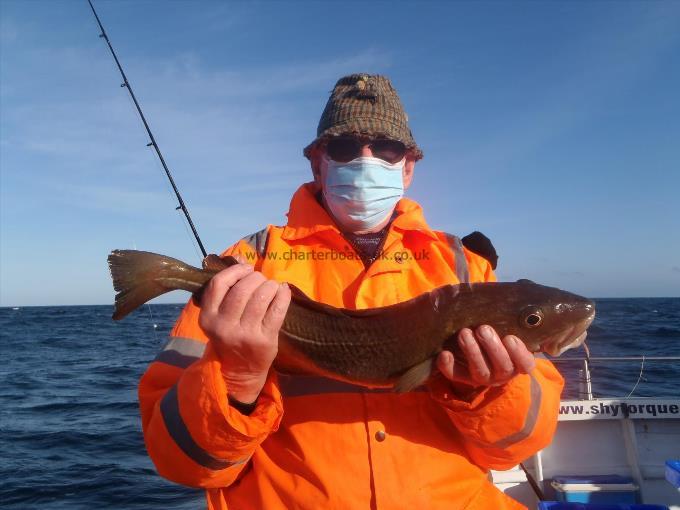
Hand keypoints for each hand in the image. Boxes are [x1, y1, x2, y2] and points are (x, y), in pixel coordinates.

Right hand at [199, 263, 290, 402]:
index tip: (246, 269)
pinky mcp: (264, 340)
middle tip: (261, 280)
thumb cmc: (230, 335)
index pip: (219, 283)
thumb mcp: (219, 315)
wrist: (239, 371)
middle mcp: (224, 326)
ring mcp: (244, 334)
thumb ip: (226, 289)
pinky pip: (277, 310)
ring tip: (272, 286)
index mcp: (208, 316)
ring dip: (270, 285)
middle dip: (256, 277)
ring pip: (261, 297)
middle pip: (242, 289)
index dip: (235, 270)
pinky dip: (282, 295)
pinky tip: (283, 291)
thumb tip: (241, 257)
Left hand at [436, 325, 535, 386]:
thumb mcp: (514, 329)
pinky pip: (455, 376)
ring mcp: (483, 377)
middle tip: (483, 329)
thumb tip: (522, 289)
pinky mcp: (464, 377)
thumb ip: (517, 317)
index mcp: (519, 363)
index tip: (510, 338)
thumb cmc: (503, 336)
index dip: (519, 353)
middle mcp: (503, 373)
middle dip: (492, 347)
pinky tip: (444, 354)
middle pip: (501, 366)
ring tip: (464, 333)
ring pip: (480, 371)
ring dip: (472, 352)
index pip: (525, 364)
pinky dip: (448, 367)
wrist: (485, 355)